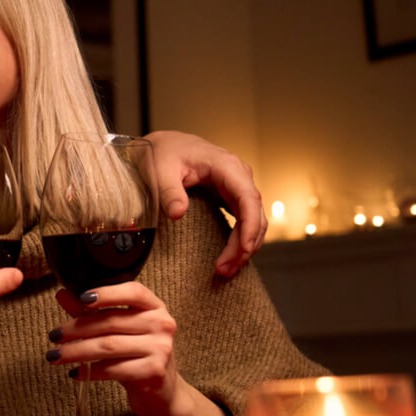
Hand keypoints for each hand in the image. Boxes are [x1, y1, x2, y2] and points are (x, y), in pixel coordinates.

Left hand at [47, 284, 236, 415]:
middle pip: (111, 321)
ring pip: (108, 346)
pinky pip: (113, 369)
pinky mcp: (153, 372)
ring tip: (55, 356)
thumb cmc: (137, 356)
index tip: (81, 298)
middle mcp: (162, 324)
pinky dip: (89, 372)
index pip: (133, 291)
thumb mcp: (118, 331)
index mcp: (155, 308)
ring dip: (76, 351)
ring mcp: (161, 348)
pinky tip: (75, 373)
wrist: (163, 393)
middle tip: (54, 336)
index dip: (106, 293)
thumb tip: (63, 294)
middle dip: (76, 328)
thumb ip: (91, 311)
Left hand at [143, 130, 266, 276]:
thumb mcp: (160, 170)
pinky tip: (230, 258)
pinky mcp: (231, 197)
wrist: (164, 145)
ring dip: (244, 247)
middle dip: (245, 245)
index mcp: (226, 166)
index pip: (249, 198)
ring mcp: (237, 187)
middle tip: (224, 269)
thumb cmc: (163, 153)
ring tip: (225, 270)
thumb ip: (169, 191)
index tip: (244, 249)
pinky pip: (244, 221)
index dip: (250, 226)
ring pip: (253, 221)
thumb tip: (178, 213)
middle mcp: (239, 176)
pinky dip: (240, 241)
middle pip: (255, 214)